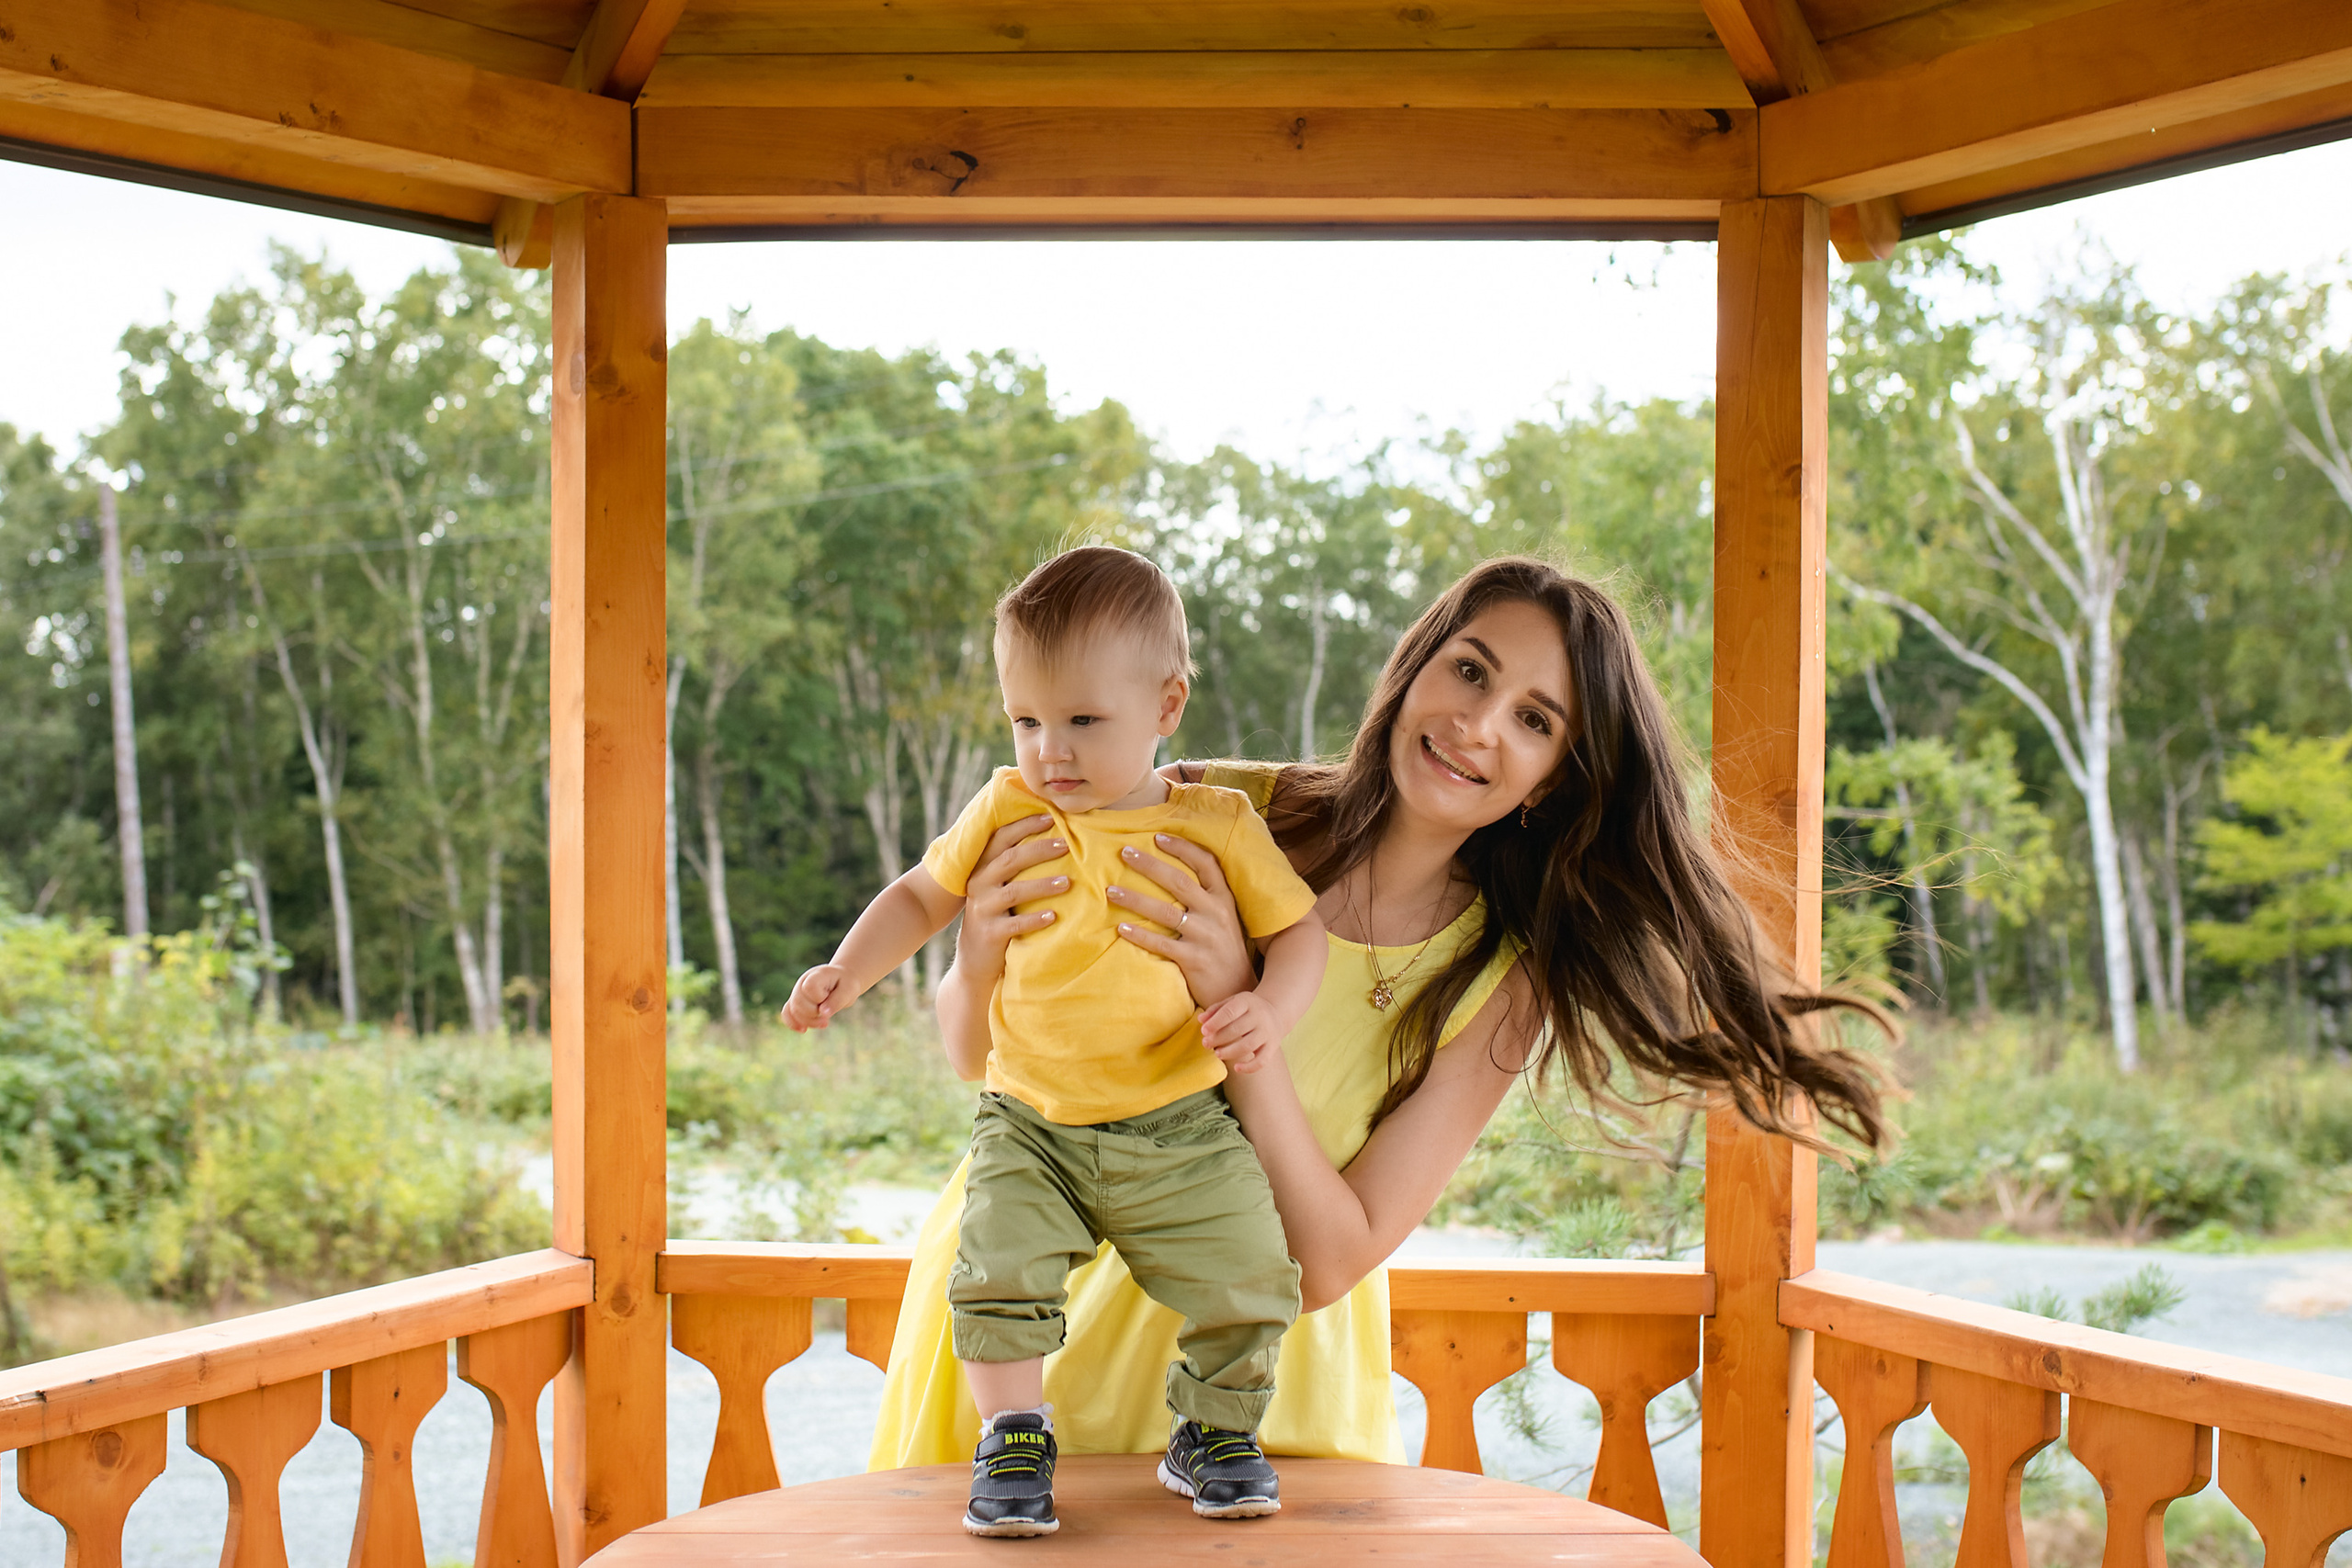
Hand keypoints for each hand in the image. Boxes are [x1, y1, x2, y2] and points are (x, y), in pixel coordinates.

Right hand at [783, 964, 850, 1030]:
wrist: (842, 981)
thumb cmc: (846, 984)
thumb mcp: (848, 990)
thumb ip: (836, 1001)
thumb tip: (824, 1014)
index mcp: (816, 975)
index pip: (809, 988)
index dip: (819, 998)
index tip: (830, 997)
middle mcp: (803, 982)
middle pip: (798, 1002)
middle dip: (813, 1014)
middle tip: (828, 1018)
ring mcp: (797, 992)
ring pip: (793, 1010)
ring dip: (808, 1022)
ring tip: (824, 1023)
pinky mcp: (796, 1002)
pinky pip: (787, 1013)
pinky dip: (793, 1023)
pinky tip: (803, 1030)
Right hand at [953, 815, 1069, 983]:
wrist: (975, 960)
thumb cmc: (998, 915)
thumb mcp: (999, 888)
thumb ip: (1015, 866)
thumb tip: (1056, 836)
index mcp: (983, 867)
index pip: (1002, 838)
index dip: (1025, 825)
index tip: (1051, 816)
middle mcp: (979, 883)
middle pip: (1010, 859)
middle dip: (1039, 849)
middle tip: (1067, 845)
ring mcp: (982, 909)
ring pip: (1015, 891)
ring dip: (1043, 885)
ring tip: (1067, 882)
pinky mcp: (989, 934)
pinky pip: (1015, 924)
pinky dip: (1035, 919)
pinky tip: (1054, 917)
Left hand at [1112, 833, 1257, 1008]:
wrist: (1239, 990)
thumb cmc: (1224, 951)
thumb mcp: (1225, 919)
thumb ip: (1205, 898)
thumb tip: (1170, 876)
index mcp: (1224, 899)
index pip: (1206, 863)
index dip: (1182, 848)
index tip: (1157, 837)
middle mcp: (1216, 913)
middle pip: (1180, 881)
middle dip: (1150, 865)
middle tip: (1124, 852)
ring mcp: (1205, 936)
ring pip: (1165, 911)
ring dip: (1135, 899)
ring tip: (1111, 891)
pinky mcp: (1194, 960)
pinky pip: (1161, 943)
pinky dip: (1140, 935)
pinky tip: (1121, 928)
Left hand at [1200, 990, 1281, 1073]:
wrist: (1275, 1013)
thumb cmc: (1246, 1009)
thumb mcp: (1232, 1002)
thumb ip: (1215, 1010)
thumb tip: (1201, 1020)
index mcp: (1247, 1001)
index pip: (1230, 1012)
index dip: (1215, 1022)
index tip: (1204, 1031)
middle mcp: (1260, 1016)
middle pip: (1237, 1029)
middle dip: (1219, 1038)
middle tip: (1206, 1044)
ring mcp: (1268, 1032)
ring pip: (1248, 1046)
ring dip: (1230, 1052)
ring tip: (1217, 1053)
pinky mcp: (1273, 1046)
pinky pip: (1262, 1060)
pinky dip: (1249, 1067)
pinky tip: (1236, 1068)